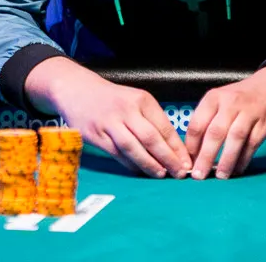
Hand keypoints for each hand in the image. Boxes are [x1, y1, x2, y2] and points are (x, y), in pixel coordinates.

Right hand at [24, 57, 190, 177]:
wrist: (78, 90)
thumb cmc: (112, 99)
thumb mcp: (135, 100)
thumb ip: (151, 121)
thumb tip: (174, 148)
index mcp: (142, 99)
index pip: (164, 127)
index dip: (177, 147)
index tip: (187, 162)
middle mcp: (126, 110)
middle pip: (151, 138)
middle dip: (168, 158)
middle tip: (179, 173)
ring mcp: (110, 123)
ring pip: (133, 148)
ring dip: (150, 164)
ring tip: (161, 175)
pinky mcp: (96, 135)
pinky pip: (117, 153)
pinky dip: (130, 164)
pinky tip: (140, 170)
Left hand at [185, 67, 265, 179]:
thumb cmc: (242, 98)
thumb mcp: (221, 101)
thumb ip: (208, 121)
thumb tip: (195, 152)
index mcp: (214, 98)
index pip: (197, 124)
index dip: (191, 147)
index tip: (188, 163)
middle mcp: (230, 103)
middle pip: (215, 132)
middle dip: (205, 157)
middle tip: (199, 175)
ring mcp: (249, 112)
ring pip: (235, 138)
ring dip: (226, 160)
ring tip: (221, 176)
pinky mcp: (265, 122)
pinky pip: (252, 143)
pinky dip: (244, 158)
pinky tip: (238, 169)